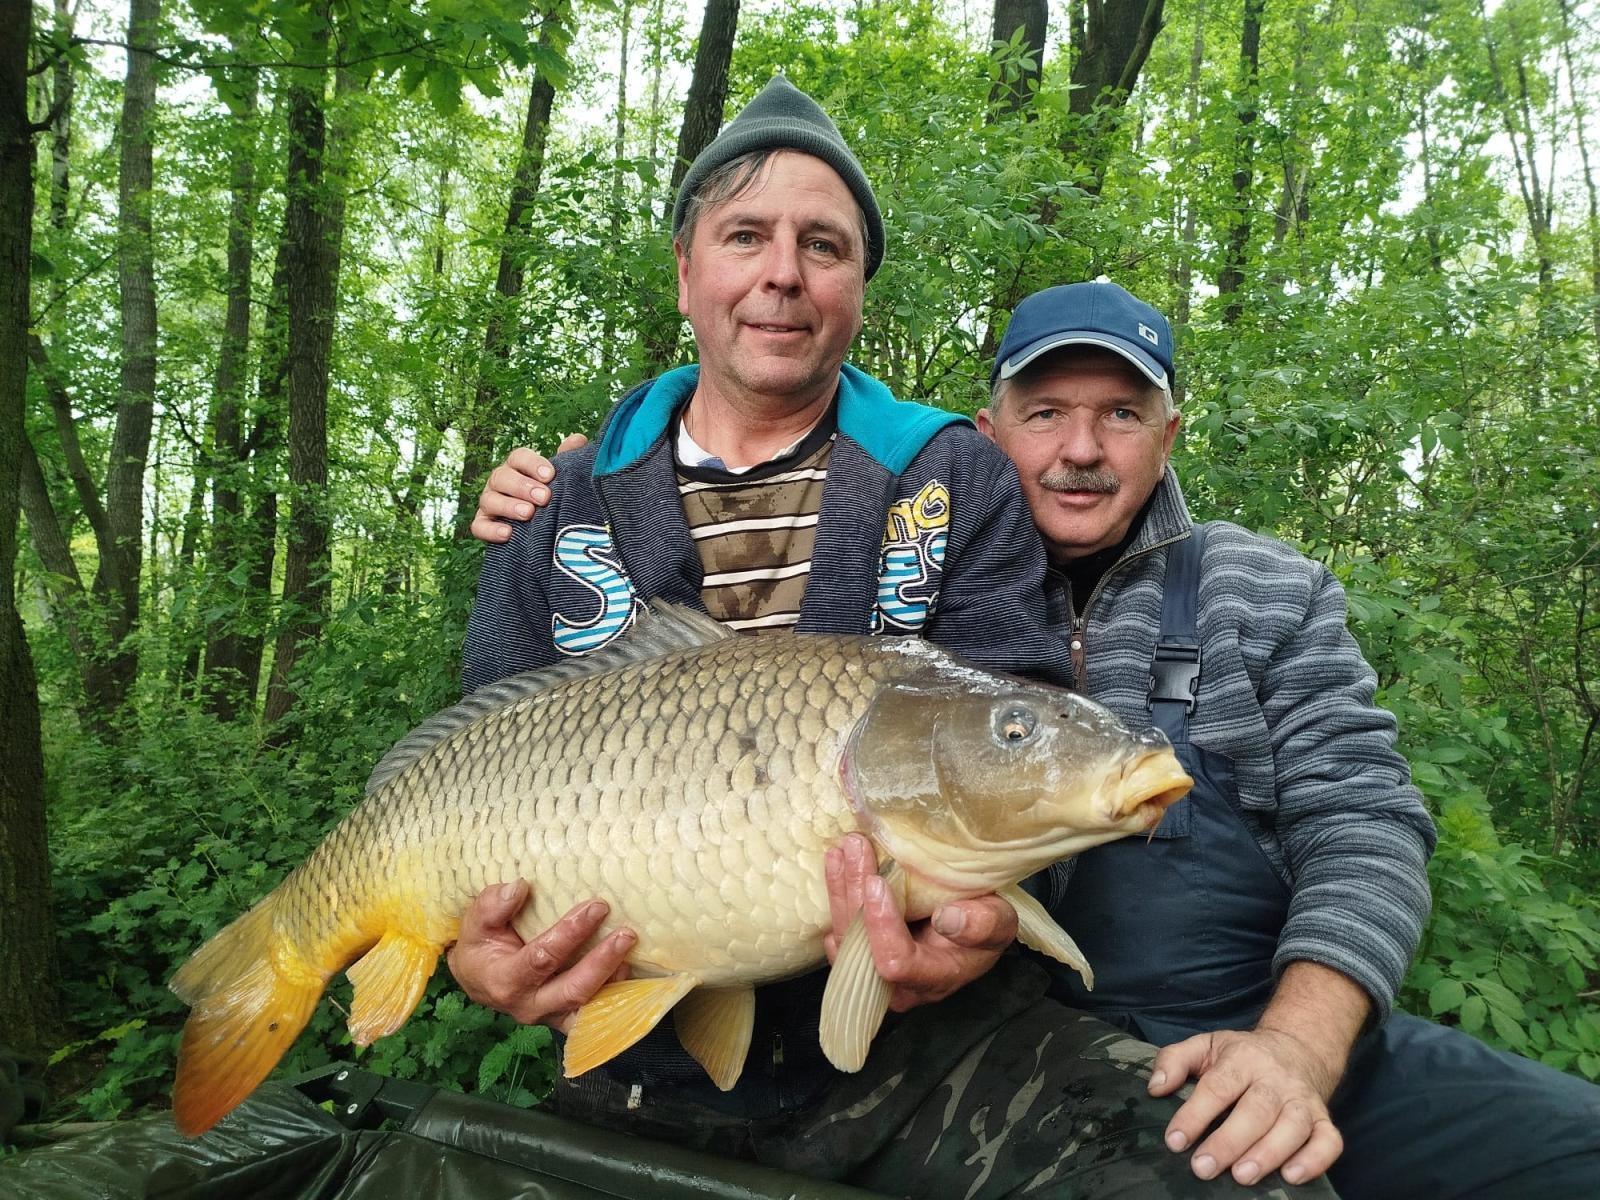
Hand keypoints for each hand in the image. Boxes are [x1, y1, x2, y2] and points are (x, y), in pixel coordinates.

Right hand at [446, 880, 635, 1031]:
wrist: (479, 980)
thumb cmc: (480, 946)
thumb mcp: (474, 923)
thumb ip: (492, 905)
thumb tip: (519, 887)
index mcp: (506, 981)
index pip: (543, 958)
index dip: (571, 933)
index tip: (597, 906)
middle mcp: (531, 1005)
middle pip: (574, 989)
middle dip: (602, 961)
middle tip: (626, 933)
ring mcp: (551, 1015)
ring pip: (589, 1007)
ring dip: (614, 980)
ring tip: (633, 951)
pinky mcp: (566, 1018)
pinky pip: (596, 1013)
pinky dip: (616, 995)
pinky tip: (630, 969)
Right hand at [469, 435, 588, 543]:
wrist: (544, 528)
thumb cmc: (552, 496)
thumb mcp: (562, 477)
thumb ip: (569, 458)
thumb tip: (577, 440)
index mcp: (517, 467)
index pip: (519, 457)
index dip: (532, 464)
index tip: (550, 475)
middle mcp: (500, 482)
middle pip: (502, 477)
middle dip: (522, 486)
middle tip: (544, 497)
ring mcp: (489, 503)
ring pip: (489, 500)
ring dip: (508, 506)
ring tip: (528, 513)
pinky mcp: (483, 525)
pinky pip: (479, 526)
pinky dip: (491, 529)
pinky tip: (507, 533)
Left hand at [822, 833, 1016, 1010]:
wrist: (968, 928)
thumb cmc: (984, 926)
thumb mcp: (999, 922)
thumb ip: (983, 924)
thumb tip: (947, 918)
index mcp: (933, 979)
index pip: (897, 962)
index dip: (883, 926)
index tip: (878, 882)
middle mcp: (896, 985)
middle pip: (861, 947)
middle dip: (855, 893)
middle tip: (856, 847)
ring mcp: (872, 972)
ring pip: (843, 934)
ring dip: (841, 888)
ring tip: (843, 848)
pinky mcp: (857, 953)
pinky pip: (837, 927)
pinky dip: (837, 893)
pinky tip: (837, 863)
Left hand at [1148, 1027, 1343, 1186]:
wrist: (1298, 1048)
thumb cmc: (1242, 1055)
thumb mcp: (1206, 1046)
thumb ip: (1174, 1060)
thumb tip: (1155, 1088)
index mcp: (1243, 1058)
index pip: (1218, 1086)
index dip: (1195, 1114)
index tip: (1175, 1141)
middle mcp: (1276, 1078)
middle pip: (1256, 1109)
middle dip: (1229, 1142)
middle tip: (1203, 1168)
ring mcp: (1303, 1099)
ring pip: (1292, 1127)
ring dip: (1268, 1153)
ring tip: (1242, 1177)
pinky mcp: (1324, 1119)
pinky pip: (1328, 1141)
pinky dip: (1315, 1160)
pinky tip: (1292, 1177)